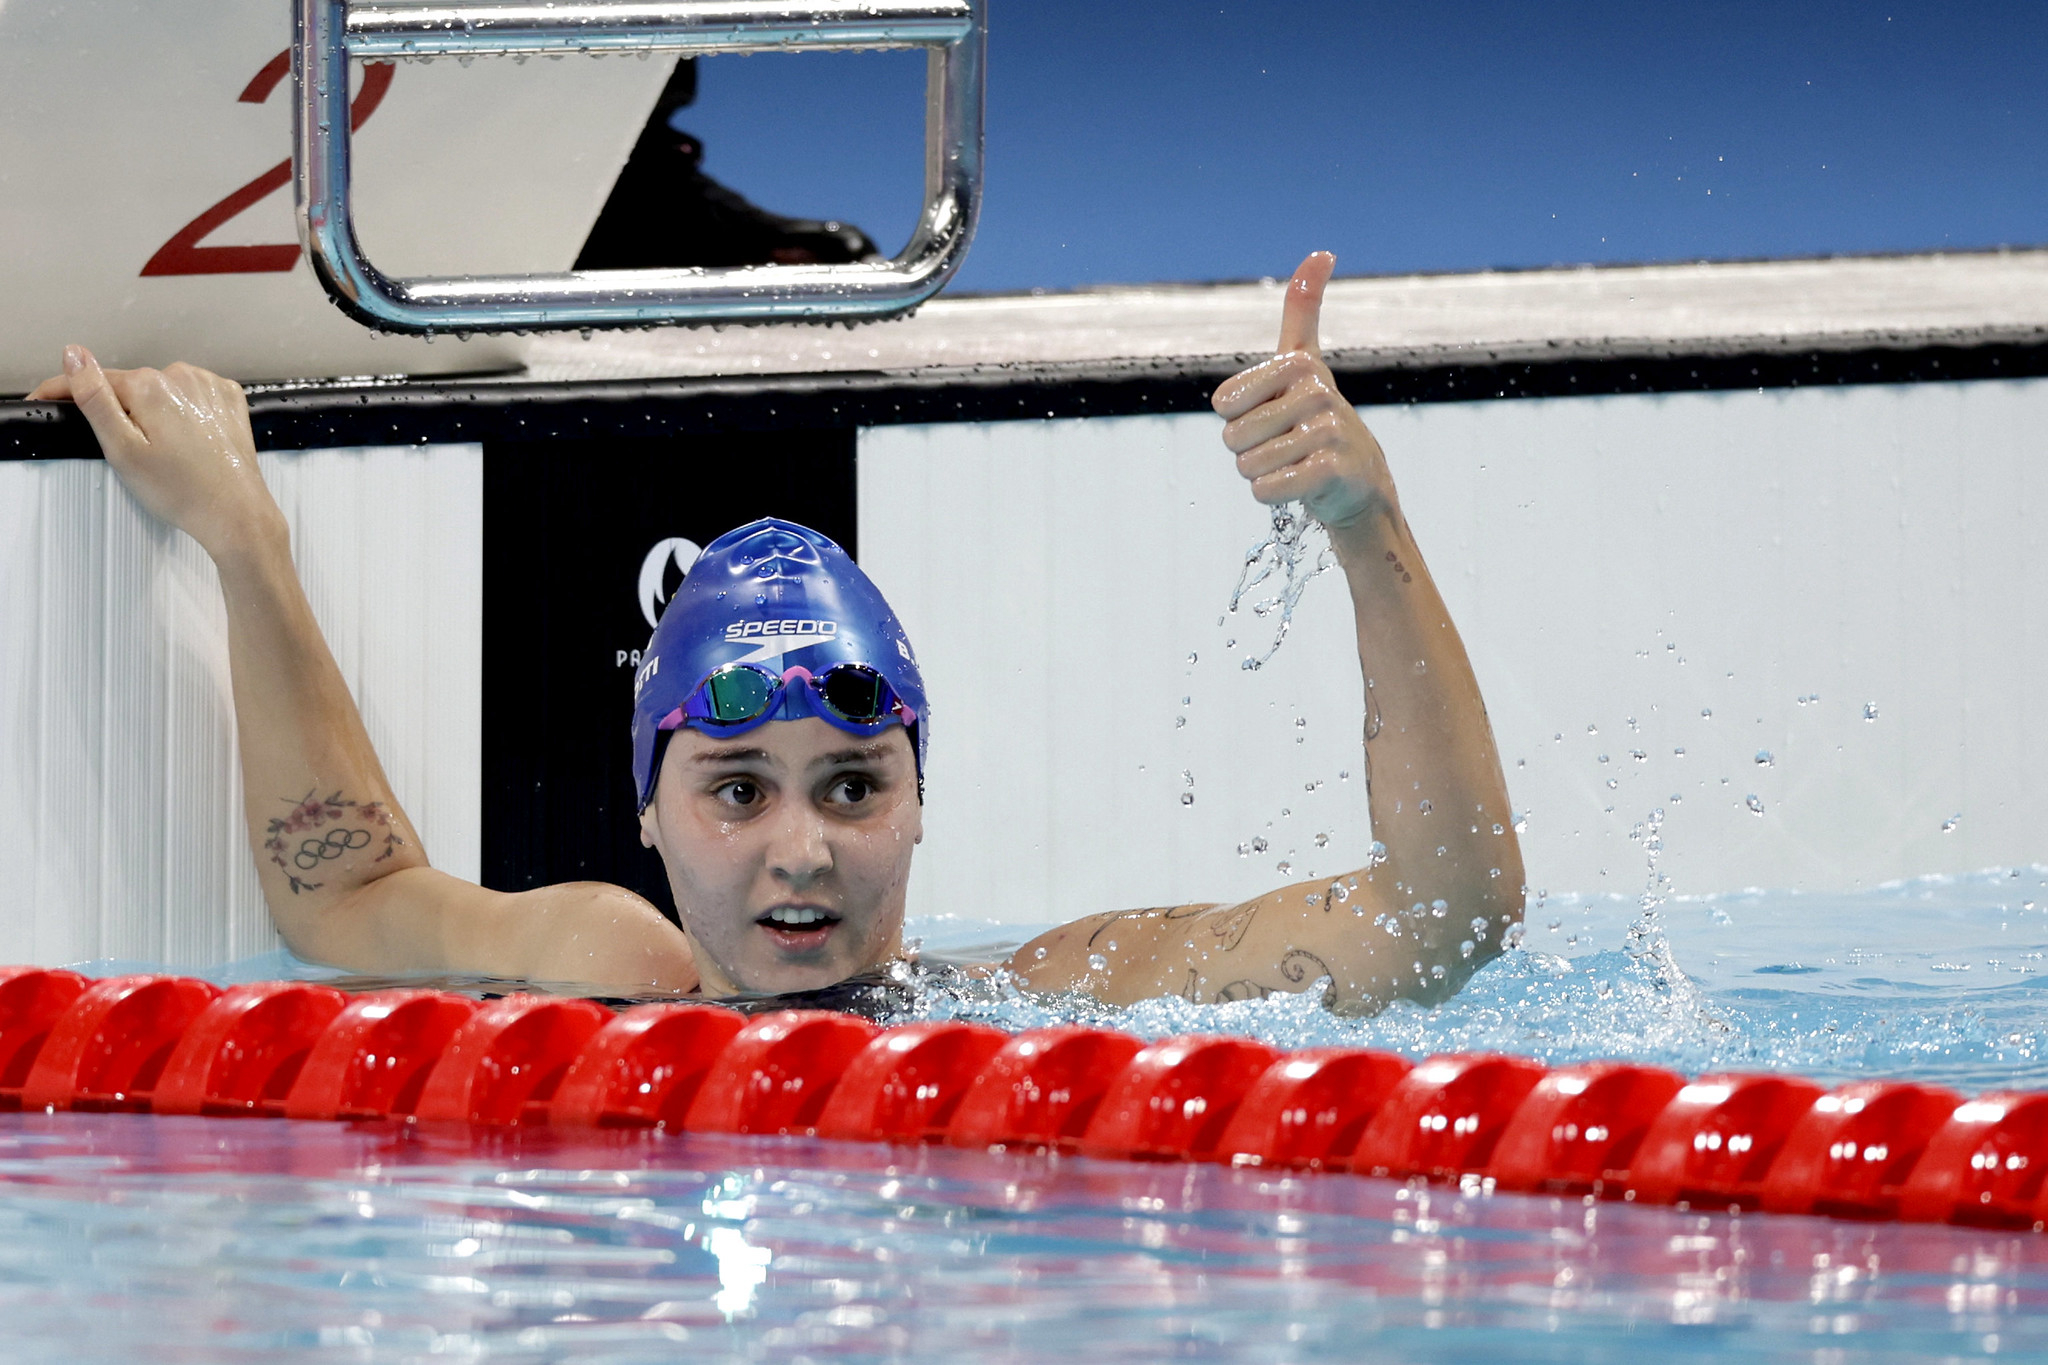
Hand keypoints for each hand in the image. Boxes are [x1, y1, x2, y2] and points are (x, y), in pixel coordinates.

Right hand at [29, 347, 279, 559]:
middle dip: (123, 412)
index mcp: (150, 387)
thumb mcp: (122, 448)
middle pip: (132, 387)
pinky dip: (185, 412)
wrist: (235, 512)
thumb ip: (93, 398)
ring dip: (155, 412)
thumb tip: (74, 356)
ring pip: (162, 391)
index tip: (47, 401)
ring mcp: (209, 386)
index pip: (95, 379)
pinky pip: (193, 396)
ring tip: (167, 451)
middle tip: (135, 452)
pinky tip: (189, 440)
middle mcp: (181, 377)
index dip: (66, 392)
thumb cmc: (182, 490)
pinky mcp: (228, 399)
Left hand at [1211, 252, 1393, 531]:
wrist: (1357, 480)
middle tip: (1284, 446)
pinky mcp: (1330, 471)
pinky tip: (1300, 484)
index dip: (1238, 417)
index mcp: (1299, 365)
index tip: (1271, 414)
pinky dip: (1273, 494)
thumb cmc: (1316, 418)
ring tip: (1293, 464)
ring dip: (1262, 473)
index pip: (1223, 402)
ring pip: (1247, 466)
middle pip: (1232, 437)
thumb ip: (1303, 309)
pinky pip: (1266, 489)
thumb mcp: (1305, 360)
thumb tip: (1323, 251)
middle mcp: (1317, 393)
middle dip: (1249, 451)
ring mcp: (1327, 433)